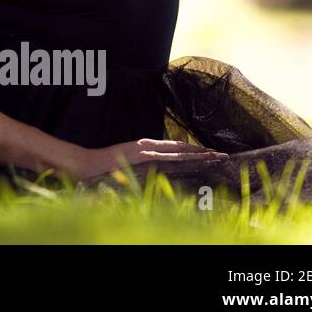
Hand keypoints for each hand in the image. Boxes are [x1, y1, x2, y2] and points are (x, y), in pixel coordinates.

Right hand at [67, 138, 228, 179]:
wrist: (88, 163)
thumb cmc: (106, 165)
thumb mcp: (128, 160)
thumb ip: (143, 161)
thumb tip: (156, 165)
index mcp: (147, 146)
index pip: (176, 148)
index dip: (194, 150)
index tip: (210, 152)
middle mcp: (149, 146)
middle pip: (181, 149)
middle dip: (203, 152)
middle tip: (223, 154)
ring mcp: (145, 151)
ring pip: (178, 152)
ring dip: (198, 154)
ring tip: (215, 156)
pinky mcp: (141, 156)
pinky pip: (165, 158)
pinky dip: (180, 157)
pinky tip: (192, 158)